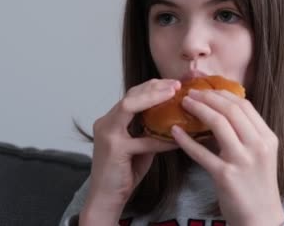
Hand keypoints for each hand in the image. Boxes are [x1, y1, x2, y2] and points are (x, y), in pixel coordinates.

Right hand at [80, 79, 179, 224]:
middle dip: (154, 87)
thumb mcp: (139, 146)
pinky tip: (178, 138)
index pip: (131, 95)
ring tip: (173, 93)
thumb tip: (174, 120)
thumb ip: (149, 130)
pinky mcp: (115, 148)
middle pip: (130, 95)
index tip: (172, 84)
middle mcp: (105, 122)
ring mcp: (107, 134)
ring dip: (153, 98)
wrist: (106, 198)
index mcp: (111, 120)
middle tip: (176, 85)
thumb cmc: (123, 172)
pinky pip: (143, 139)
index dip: (152, 87)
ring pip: (129, 106)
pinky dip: (162, 138)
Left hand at [171, 89, 283, 225]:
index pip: (245, 106)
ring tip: (184, 104)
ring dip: (198, 109)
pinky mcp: (225, 175)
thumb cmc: (257, 186)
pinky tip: (175, 132)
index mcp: (267, 138)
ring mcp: (242, 160)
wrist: (261, 219)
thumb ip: (246, 135)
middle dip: (209, 97)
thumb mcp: (260, 155)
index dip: (224, 94)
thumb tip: (221, 112)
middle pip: (231, 110)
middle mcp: (257, 146)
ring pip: (218, 123)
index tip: (208, 89)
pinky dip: (186, 140)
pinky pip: (201, 152)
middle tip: (192, 93)